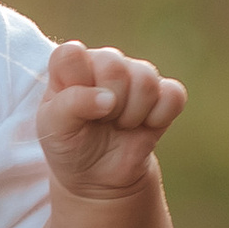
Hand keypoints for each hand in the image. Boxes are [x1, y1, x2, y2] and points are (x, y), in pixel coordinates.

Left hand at [38, 42, 184, 197]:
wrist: (99, 173)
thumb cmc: (70, 143)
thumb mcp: (55, 129)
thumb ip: (71, 106)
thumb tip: (108, 99)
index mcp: (71, 64)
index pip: (71, 54)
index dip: (77, 83)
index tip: (75, 108)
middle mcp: (104, 62)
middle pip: (114, 66)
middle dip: (108, 105)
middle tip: (101, 121)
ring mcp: (136, 74)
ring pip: (146, 80)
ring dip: (132, 114)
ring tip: (119, 124)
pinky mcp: (163, 93)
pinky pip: (173, 95)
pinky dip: (159, 118)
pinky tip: (144, 125)